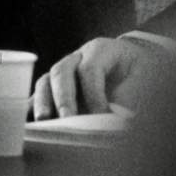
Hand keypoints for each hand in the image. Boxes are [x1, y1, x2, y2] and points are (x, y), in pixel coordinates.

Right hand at [30, 35, 169, 119]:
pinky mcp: (55, 89)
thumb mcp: (146, 75)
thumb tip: (118, 118)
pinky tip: (29, 125)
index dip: (94, 94)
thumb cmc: (140, 70)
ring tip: (44, 124)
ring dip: (43, 103)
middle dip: (63, 97)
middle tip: (68, 120)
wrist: (134, 65)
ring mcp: (62, 72)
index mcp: (100, 50)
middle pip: (61, 71)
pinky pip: (37, 96)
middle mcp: (76, 58)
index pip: (90, 69)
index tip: (102, 116)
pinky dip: (31, 109)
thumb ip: (133, 93)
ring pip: (44, 82)